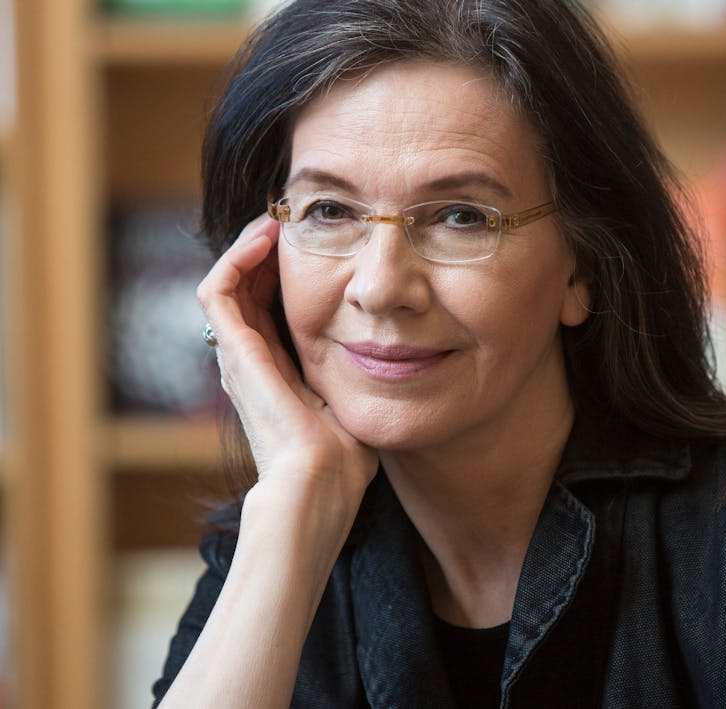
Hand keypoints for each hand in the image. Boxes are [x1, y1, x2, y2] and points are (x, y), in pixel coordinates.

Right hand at [196, 213, 377, 518]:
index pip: (269, 307)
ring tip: (277, 221)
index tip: (315, 243)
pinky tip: (267, 237)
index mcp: (275, 371)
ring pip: (226, 282)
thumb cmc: (342, 459)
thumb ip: (356, 377)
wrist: (320, 484)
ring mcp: (237, 356)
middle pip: (246, 289)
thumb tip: (389, 357)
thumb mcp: (352, 402)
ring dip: (248, 247)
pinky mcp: (234, 352)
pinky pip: (218, 289)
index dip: (284, 272)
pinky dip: (236, 257)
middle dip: (266, 253)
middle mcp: (250, 360)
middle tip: (293, 222)